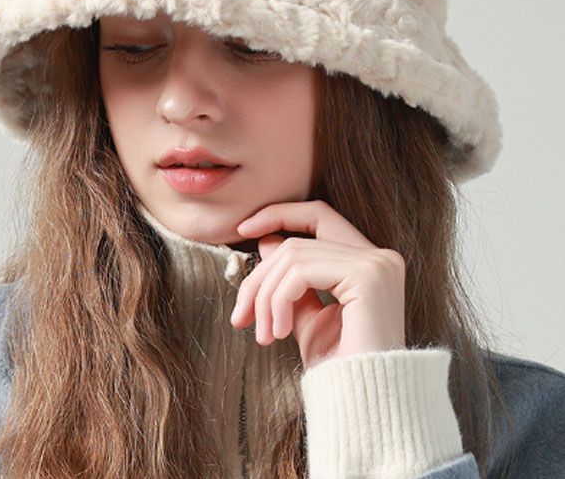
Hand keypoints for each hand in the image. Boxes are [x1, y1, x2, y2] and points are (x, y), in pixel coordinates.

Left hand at [229, 199, 405, 368]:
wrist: (364, 406)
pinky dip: (279, 300)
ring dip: (266, 297)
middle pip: (297, 242)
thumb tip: (267, 240)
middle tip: (240, 317)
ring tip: (264, 334)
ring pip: (293, 256)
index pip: (318, 216)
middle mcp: (379, 256)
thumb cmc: (339, 366)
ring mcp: (377, 264)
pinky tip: (280, 332)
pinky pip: (301, 271)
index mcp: (369, 261)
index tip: (243, 230)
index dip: (280, 214)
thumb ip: (290, 278)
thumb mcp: (305, 314)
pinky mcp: (368, 276)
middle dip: (259, 278)